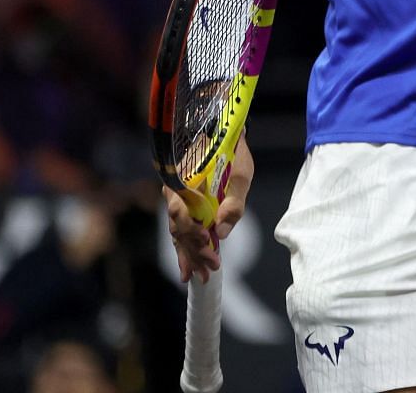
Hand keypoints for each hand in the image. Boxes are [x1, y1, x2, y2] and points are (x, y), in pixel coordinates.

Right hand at [164, 135, 252, 283]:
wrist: (227, 140)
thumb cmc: (234, 155)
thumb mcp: (241, 174)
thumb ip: (233, 201)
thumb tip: (222, 231)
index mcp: (182, 180)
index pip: (179, 210)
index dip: (191, 228)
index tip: (207, 240)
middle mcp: (175, 193)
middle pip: (179, 227)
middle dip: (195, 250)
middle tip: (210, 268)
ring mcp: (179, 204)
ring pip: (180, 235)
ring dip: (192, 256)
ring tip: (202, 276)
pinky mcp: (186, 213)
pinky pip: (183, 236)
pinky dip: (187, 253)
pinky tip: (189, 272)